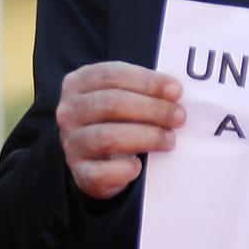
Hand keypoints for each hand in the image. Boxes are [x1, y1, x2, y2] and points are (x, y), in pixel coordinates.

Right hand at [56, 61, 184, 200]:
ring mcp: (72, 142)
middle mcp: (69, 111)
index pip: (110, 75)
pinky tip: (139, 166)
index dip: (146, 81)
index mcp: (76, 84)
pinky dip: (125, 170)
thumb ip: (140, 90)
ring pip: (107, 137)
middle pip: (110, 103)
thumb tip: (174, 92)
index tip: (176, 91)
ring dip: (146, 137)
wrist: (93, 158)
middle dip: (152, 109)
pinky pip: (102, 173)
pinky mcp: (81, 173)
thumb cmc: (114, 120)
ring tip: (169, 139)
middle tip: (179, 116)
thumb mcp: (119, 96)